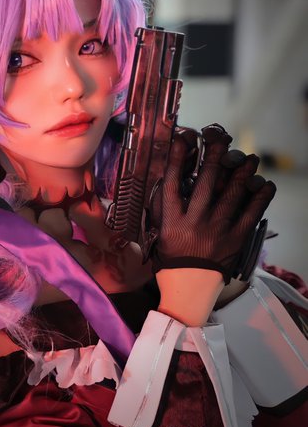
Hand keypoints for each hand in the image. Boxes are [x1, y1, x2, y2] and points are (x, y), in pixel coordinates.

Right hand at [150, 124, 275, 324]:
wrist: (189, 287)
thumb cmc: (173, 259)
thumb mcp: (160, 232)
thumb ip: (164, 208)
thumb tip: (170, 180)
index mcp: (173, 221)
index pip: (173, 183)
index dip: (178, 159)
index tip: (183, 139)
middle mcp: (194, 222)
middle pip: (205, 183)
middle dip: (214, 157)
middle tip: (222, 140)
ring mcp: (216, 230)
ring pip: (231, 195)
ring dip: (242, 173)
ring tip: (250, 158)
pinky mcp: (235, 239)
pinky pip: (251, 215)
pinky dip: (260, 199)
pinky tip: (266, 185)